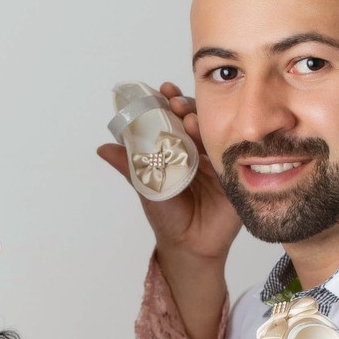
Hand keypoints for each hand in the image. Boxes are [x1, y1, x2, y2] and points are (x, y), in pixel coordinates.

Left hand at [99, 82, 241, 263]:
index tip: (164, 91)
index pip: (179, 117)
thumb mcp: (146, 186)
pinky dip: (224, 145)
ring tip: (189, 120)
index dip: (172, 102)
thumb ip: (129, 165)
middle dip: (187, 106)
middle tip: (175, 102)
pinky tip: (214, 139)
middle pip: (199, 120)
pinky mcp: (237, 177)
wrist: (188, 247)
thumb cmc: (168, 217)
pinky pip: (233, 157)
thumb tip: (102, 148)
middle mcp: (203, 151)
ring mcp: (222, 162)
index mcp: (182, 148)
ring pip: (215, 134)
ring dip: (202, 123)